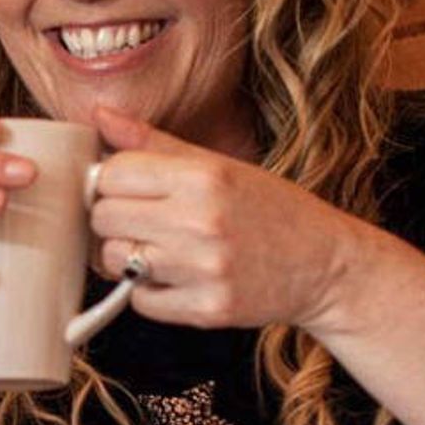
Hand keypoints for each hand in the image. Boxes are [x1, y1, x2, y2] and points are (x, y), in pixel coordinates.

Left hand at [89, 106, 369, 331]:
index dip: (109, 180)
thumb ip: (152, 142)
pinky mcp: (208, 309)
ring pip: (113, 260)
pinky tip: (174, 276)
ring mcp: (204, 270)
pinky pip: (139, 300)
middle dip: (112, 217)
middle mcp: (201, 222)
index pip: (112, 173)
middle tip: (139, 219)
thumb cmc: (268, 208)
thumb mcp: (217, 164)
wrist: (327, 265)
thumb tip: (98, 114)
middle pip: (103, 216)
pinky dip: (147, 290)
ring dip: (123, 255)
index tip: (125, 187)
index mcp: (203, 177)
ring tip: (155, 248)